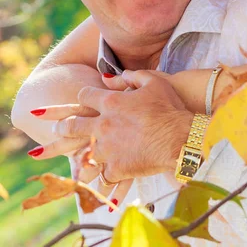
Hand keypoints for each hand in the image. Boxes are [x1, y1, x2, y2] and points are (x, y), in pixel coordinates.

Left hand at [30, 71, 192, 182]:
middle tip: (55, 131)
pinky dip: (102, 176)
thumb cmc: (170, 107)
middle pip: (73, 125)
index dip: (83, 95)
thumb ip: (130, 76)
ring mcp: (107, 148)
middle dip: (62, 127)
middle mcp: (103, 124)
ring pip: (84, 153)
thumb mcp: (153, 81)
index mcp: (111, 102)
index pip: (86, 95)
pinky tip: (98, 182)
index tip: (81, 98)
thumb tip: (110, 76)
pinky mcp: (116, 168)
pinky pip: (103, 174)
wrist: (180, 138)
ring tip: (72, 161)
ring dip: (79, 156)